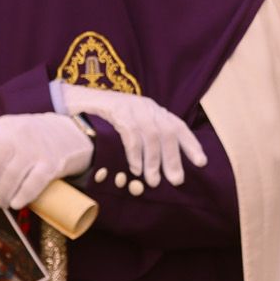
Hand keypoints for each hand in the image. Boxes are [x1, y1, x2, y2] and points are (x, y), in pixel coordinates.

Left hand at [0, 113, 92, 210]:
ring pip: (10, 175)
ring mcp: (35, 147)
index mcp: (3, 125)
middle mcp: (17, 133)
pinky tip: (16, 203)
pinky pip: (33, 183)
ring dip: (2, 194)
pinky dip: (22, 196)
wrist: (72, 133)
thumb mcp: (12, 130)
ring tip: (3, 202)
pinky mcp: (52, 162)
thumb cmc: (34, 138)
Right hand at [52, 84, 204, 186]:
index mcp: (153, 110)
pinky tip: (135, 169)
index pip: (177, 126)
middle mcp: (146, 107)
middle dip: (174, 158)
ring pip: (151, 135)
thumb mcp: (129, 124)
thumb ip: (144, 139)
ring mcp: (132, 107)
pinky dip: (135, 154)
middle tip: (176, 180)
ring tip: (153, 180)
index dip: (191, 144)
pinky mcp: (117, 111)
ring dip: (154, 161)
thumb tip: (158, 168)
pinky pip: (131, 134)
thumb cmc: (104, 118)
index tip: (202, 163)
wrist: (77, 100)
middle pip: (168, 132)